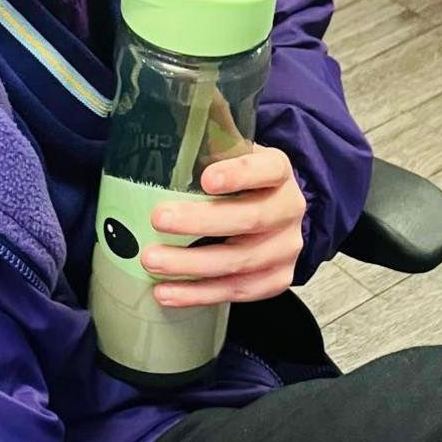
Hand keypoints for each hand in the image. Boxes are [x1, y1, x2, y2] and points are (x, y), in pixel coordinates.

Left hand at [143, 143, 307, 307]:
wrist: (275, 216)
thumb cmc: (241, 185)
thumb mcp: (233, 157)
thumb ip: (209, 149)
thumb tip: (159, 147)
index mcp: (279, 173)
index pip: (269, 169)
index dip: (239, 174)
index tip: (206, 179)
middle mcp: (289, 210)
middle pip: (250, 219)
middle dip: (200, 221)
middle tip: (158, 219)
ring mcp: (285, 249)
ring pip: (239, 261)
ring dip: (190, 264)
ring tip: (152, 262)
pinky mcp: (276, 280)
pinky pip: (236, 291)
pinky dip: (197, 294)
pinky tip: (166, 292)